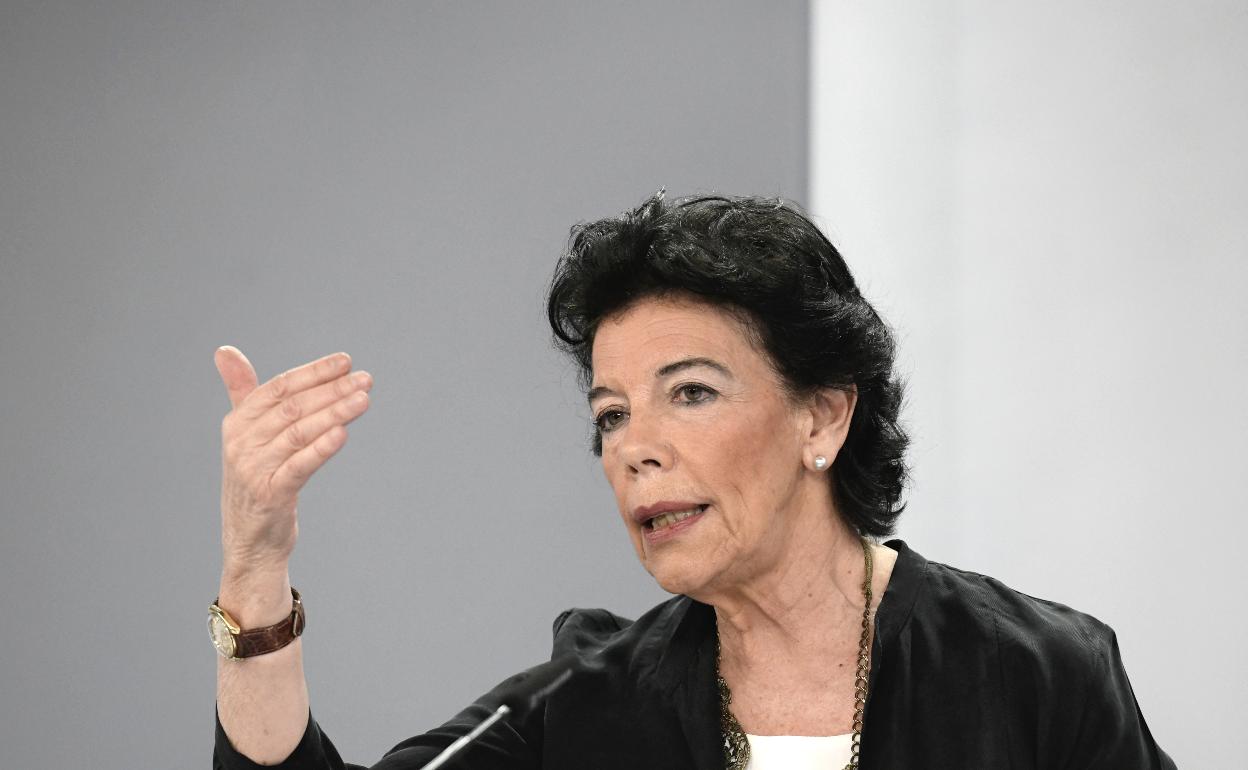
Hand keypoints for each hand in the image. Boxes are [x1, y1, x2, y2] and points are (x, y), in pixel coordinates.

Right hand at [214, 346, 372, 571]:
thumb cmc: (256, 481)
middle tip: (366, 379)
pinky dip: (321, 448)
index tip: (346, 361)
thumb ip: (242, 393)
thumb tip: (225, 351)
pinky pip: (299, 466)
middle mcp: (241, 443)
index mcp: (237, 423)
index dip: (313, 372)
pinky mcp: (270, 495)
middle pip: (293, 407)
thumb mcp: (246, 436)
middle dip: (332, 390)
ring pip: (299, 433)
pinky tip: (343, 433)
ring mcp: (253, 470)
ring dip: (335, 413)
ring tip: (363, 400)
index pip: (278, 387)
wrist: (250, 542)